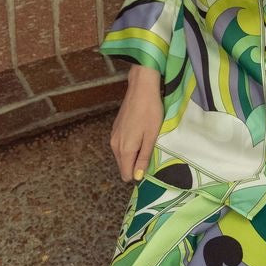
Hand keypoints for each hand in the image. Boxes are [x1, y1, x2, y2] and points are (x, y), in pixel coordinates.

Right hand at [109, 65, 163, 181]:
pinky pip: (121, 146)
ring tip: (147, 142)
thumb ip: (144, 158)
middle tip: (150, 153)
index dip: (138, 174)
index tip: (149, 165)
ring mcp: (113, 136)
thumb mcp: (151, 136)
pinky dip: (129, 145)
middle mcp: (115, 145)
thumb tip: (137, 177)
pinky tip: (140, 134)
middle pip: (123, 166)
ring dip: (133, 154)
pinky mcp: (115, 129)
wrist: (141, 89)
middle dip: (135, 165)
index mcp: (125, 149)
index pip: (126, 174)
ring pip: (122, 156)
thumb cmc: (150, 112)